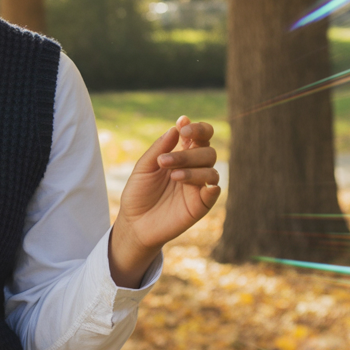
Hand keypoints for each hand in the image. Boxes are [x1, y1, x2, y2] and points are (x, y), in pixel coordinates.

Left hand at [108, 116, 220, 287]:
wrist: (134, 224)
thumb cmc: (138, 193)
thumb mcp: (143, 168)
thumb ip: (159, 148)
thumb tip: (177, 127)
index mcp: (181, 155)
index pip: (200, 136)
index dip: (197, 128)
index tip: (183, 125)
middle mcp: (194, 168)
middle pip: (207, 151)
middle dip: (188, 153)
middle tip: (164, 161)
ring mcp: (198, 187)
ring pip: (211, 170)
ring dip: (193, 169)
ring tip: (173, 176)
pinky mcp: (201, 205)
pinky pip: (214, 191)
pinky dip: (211, 186)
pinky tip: (202, 187)